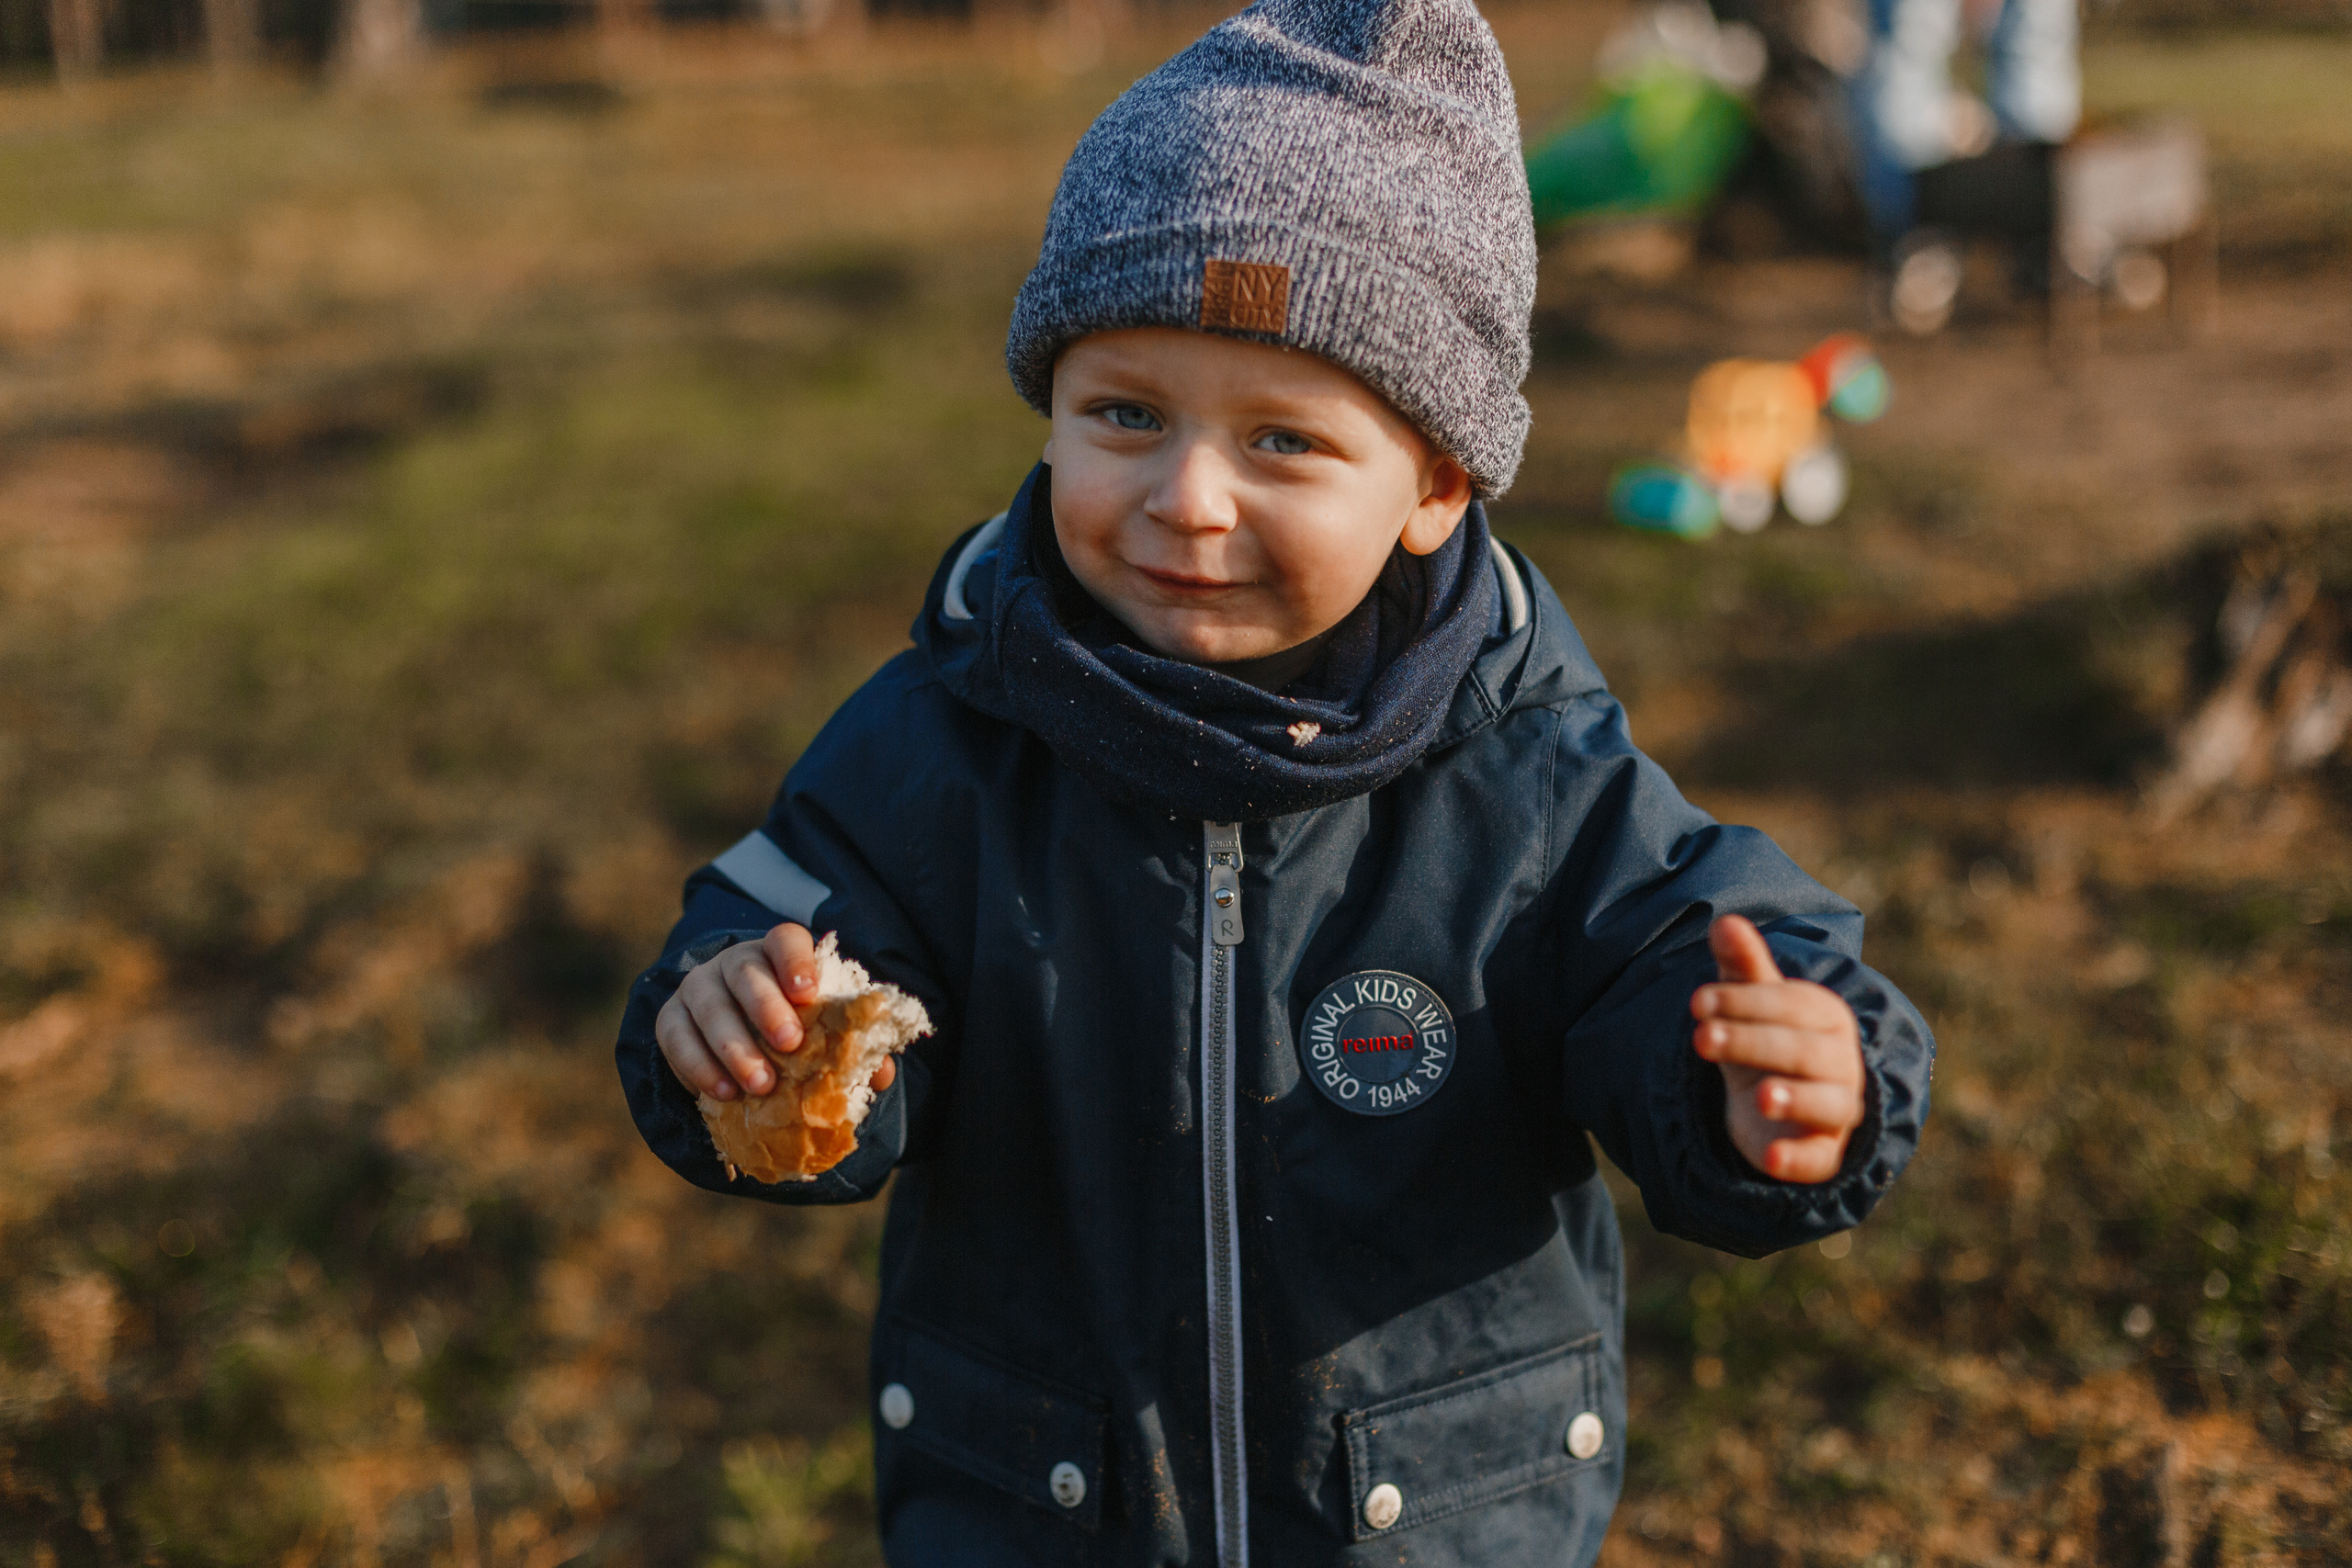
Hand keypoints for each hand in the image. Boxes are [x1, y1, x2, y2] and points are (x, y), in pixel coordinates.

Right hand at [656, 922, 898, 1101]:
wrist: (738, 1040)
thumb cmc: (794, 1029)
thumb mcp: (823, 1029)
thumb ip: (852, 1044)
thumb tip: (880, 1072)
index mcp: (778, 954)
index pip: (785, 940)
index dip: (796, 961)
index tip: (808, 992)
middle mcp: (734, 963)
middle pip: (745, 973)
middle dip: (766, 1008)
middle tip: (788, 1044)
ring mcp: (699, 987)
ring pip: (709, 1008)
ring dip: (734, 1047)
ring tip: (759, 1084)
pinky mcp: (671, 1018)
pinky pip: (676, 1037)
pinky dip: (697, 1066)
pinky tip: (721, 1092)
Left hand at [1689, 914, 1862, 1183]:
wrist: (1779, 1106)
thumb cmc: (1766, 1041)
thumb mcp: (1752, 1005)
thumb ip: (1742, 966)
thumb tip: (1724, 921)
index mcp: (1825, 1017)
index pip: (1790, 1005)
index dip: (1745, 1002)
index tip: (1696, 1003)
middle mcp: (1840, 1061)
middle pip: (1801, 1050)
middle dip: (1751, 1042)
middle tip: (1701, 1038)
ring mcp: (1838, 1109)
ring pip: (1827, 1103)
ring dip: (1795, 1098)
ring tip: (1760, 1094)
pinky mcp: (1823, 1153)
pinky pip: (1818, 1158)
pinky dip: (1798, 1158)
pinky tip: (1771, 1157)